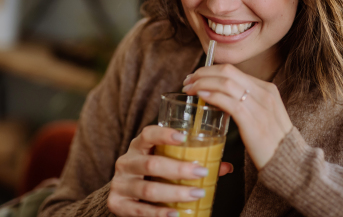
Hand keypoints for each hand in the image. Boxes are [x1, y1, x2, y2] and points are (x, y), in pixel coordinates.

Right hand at [107, 125, 232, 216]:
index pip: (147, 134)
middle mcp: (126, 162)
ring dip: (175, 193)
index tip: (184, 137)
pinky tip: (176, 215)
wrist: (124, 195)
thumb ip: (192, 162)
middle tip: (202, 171)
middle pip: (151, 164)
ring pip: (148, 189)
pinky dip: (159, 214)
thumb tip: (226, 167)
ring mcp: (120, 184)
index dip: (164, 134)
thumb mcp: (166, 162)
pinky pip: (139, 211)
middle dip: (179, 169)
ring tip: (197, 194)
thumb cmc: (152, 175)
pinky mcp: (116, 204)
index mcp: (138, 146)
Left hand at [183, 64, 292, 169]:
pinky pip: (228, 102)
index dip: (210, 70)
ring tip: (189, 89)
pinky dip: (212, 96)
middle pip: (227, 72)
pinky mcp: (253, 121)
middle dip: (202, 73)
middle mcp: (264, 93)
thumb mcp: (262, 115)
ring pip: (225, 83)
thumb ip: (246, 103)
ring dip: (202, 83)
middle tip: (187, 81)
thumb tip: (219, 97)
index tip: (195, 77)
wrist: (289, 162)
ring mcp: (260, 106)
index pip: (233, 70)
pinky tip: (201, 97)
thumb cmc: (272, 142)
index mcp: (267, 89)